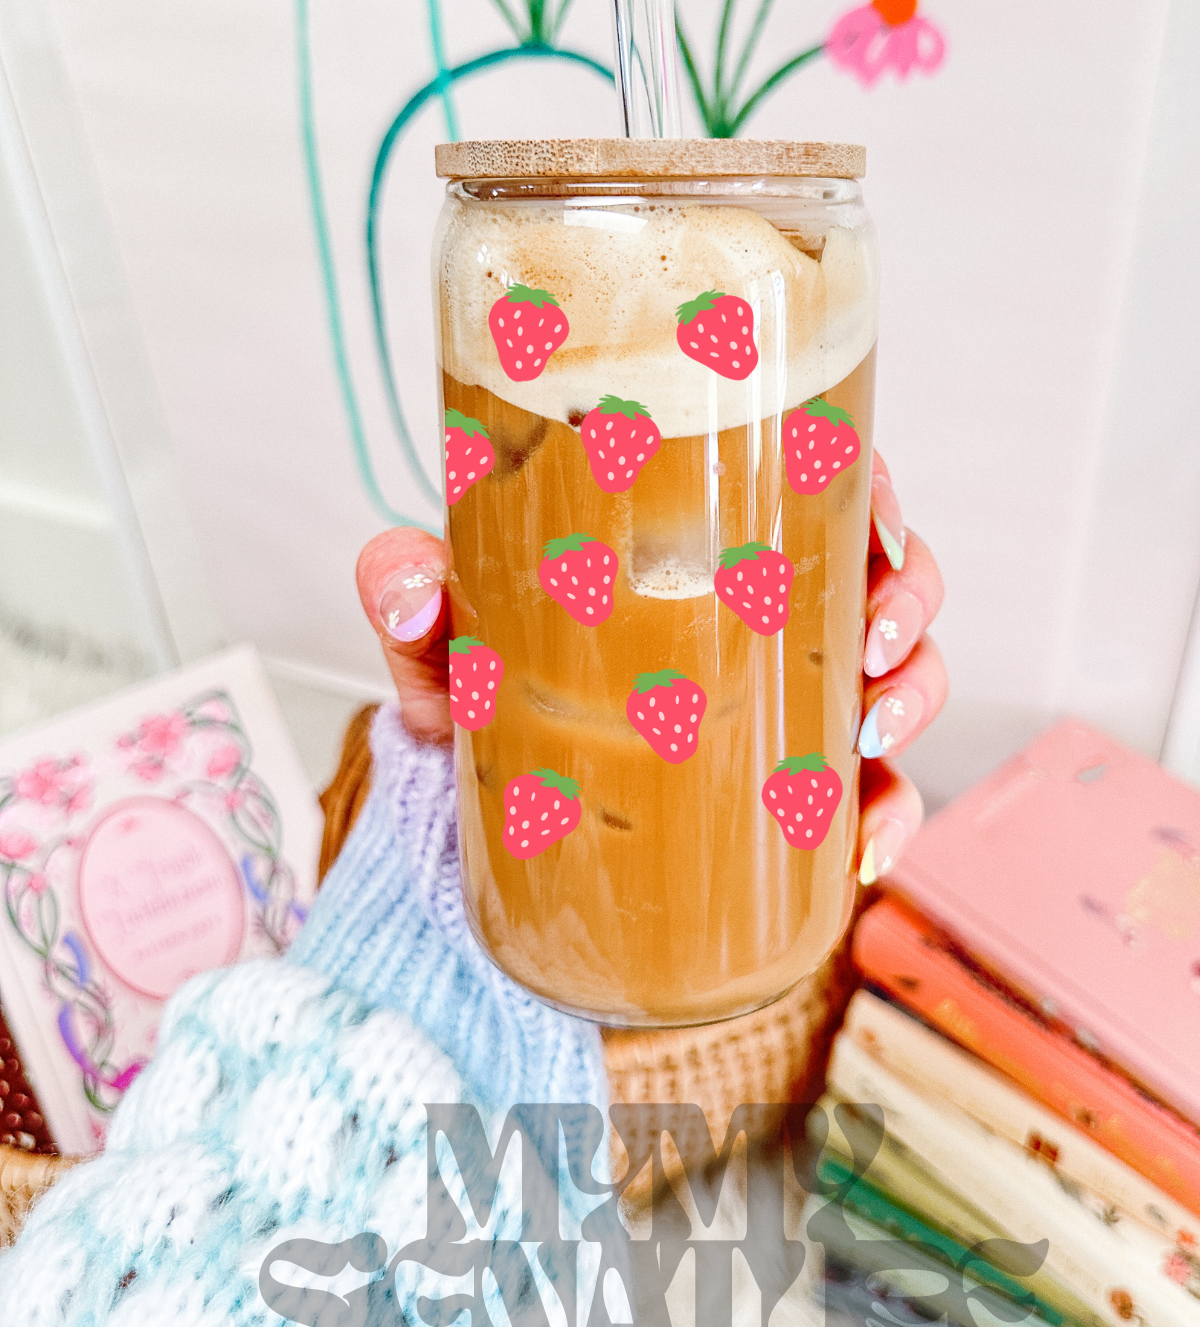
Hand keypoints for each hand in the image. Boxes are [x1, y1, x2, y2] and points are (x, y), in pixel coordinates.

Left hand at [356, 451, 944, 882]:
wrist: (477, 814)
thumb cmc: (479, 689)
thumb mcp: (444, 639)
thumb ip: (411, 594)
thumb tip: (402, 585)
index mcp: (707, 539)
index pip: (816, 481)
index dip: (872, 487)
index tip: (870, 521)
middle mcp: (767, 610)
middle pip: (885, 572)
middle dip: (907, 601)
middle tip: (870, 640)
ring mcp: (788, 700)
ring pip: (901, 674)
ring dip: (916, 695)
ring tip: (872, 730)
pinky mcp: (789, 789)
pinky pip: (869, 797)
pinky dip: (888, 818)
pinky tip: (863, 845)